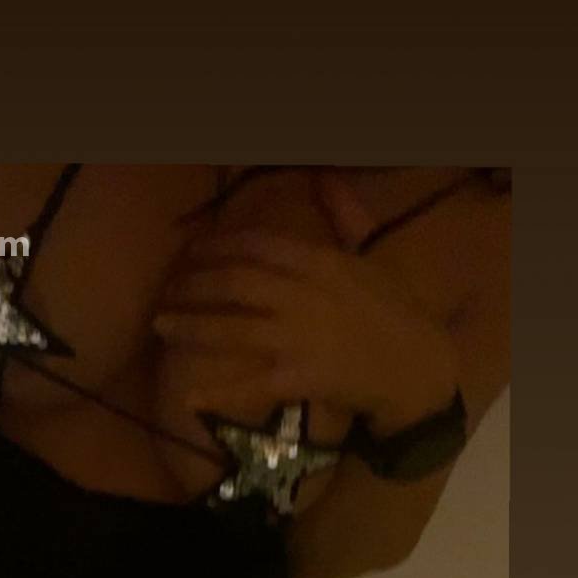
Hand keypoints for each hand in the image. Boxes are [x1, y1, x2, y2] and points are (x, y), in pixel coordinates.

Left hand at [152, 178, 459, 434]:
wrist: (416, 367)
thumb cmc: (397, 311)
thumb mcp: (372, 257)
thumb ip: (345, 217)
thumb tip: (326, 179)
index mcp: (319, 263)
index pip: (257, 245)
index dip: (219, 245)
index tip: (193, 249)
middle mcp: (301, 296)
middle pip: (234, 283)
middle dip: (195, 283)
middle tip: (168, 288)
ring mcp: (297, 338)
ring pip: (230, 328)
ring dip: (191, 325)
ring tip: (161, 325)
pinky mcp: (297, 378)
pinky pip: (248, 385)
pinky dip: (217, 393)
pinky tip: (188, 398)